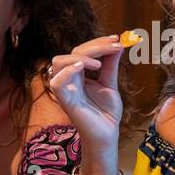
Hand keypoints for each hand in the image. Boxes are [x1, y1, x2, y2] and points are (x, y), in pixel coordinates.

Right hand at [47, 36, 124, 155]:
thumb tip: (118, 44)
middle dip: (94, 46)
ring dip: (80, 57)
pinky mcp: (66, 101)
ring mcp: (66, 90)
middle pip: (72, 53)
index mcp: (78, 75)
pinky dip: (67, 72)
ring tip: (99, 64)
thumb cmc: (105, 113)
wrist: (107, 134)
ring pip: (59, 62)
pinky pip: (56, 83)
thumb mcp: (110, 84)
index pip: (81, 51)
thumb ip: (111, 65)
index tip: (117, 39)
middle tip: (115, 46)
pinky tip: (83, 68)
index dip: (98, 42)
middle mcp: (69, 80)